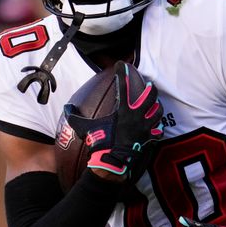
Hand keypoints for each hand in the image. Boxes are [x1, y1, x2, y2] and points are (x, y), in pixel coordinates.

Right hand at [65, 61, 162, 179]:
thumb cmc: (100, 143)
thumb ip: (75, 117)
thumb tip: (66, 108)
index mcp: (123, 110)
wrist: (113, 162)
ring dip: (156, 106)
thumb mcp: (85, 128)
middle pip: (150, 96)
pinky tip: (156, 126)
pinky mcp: (149, 138)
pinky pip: (158, 131)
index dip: (123, 72)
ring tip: (155, 104)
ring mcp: (145, 127)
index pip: (124, 85)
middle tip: (149, 84)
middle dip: (150, 89)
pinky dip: (158, 128)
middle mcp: (137, 116)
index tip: (122, 64)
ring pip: (158, 112)